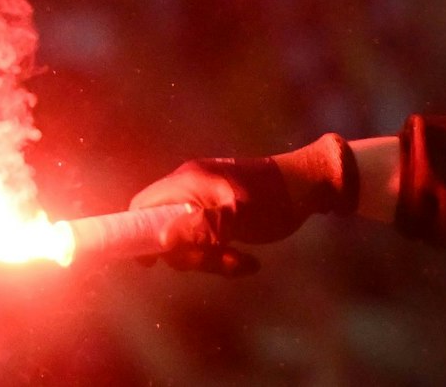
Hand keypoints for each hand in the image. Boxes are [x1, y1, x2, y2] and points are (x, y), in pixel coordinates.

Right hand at [128, 134, 356, 275]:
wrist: (309, 187)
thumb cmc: (274, 198)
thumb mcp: (239, 215)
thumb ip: (202, 226)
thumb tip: (162, 240)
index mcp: (187, 182)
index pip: (142, 205)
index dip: (136, 233)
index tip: (147, 262)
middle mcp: (190, 189)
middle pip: (166, 231)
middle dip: (191, 255)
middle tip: (221, 263)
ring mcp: (205, 202)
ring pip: (190, 241)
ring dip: (212, 259)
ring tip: (244, 263)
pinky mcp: (220, 215)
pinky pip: (208, 242)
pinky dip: (223, 255)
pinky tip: (248, 262)